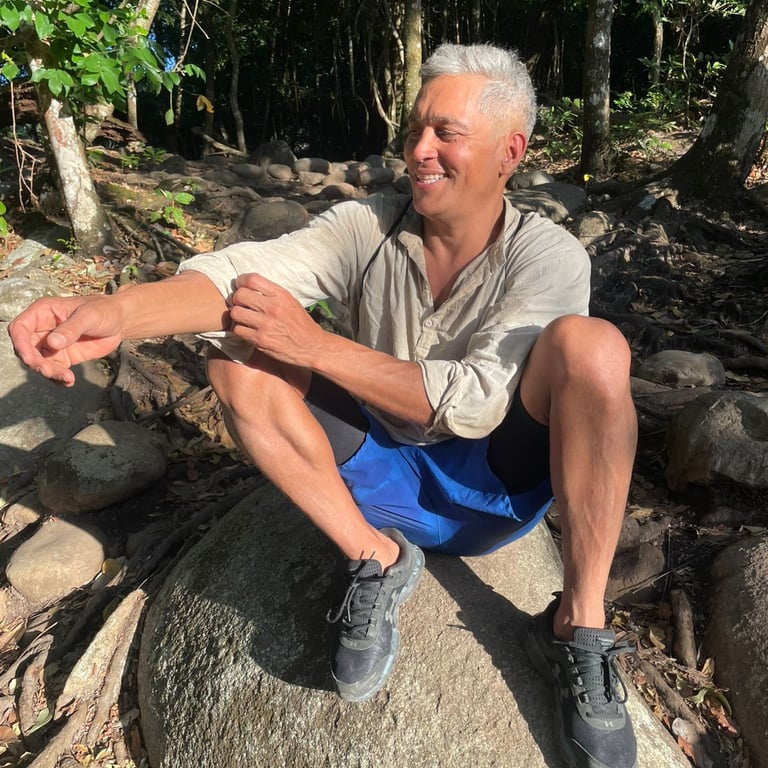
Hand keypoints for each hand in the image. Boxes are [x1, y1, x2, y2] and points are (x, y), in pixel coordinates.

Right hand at [8, 294, 124, 385]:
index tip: (29, 359)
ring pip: (39, 362)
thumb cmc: (103, 311)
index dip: (20, 344)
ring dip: (48, 373)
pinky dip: (58, 378)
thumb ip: (71, 329)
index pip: (19, 328)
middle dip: (36, 363)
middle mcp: (42, 329)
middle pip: (27, 349)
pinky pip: (54, 370)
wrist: (119, 321)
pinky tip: (68, 381)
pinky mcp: (63, 357)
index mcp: (43, 312)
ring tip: (67, 378)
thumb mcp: (89, 316)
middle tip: (51, 372)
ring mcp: (51, 344)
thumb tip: (52, 343)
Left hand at [229, 273, 323, 367]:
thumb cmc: (300, 324)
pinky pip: (238, 330)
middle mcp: (273, 308)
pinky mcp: (260, 340)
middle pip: (240, 295)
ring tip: (244, 318)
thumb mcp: (291, 302)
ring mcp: (265, 324)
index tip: (241, 286)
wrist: (311, 347)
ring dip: (237, 315)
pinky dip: (240, 330)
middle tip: (242, 304)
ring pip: (235, 312)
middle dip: (237, 299)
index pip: (251, 279)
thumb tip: (248, 287)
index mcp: (281, 295)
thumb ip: (271, 293)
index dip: (241, 281)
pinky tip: (247, 330)